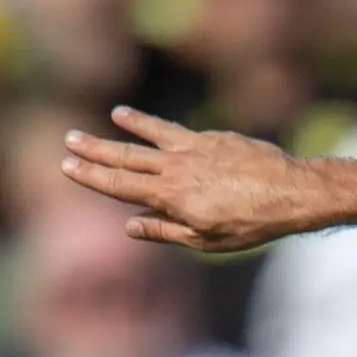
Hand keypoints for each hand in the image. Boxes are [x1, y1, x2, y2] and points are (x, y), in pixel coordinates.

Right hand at [61, 109, 308, 253]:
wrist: (291, 192)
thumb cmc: (251, 224)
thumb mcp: (205, 240)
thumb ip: (164, 230)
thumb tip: (129, 225)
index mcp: (170, 196)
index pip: (119, 184)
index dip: (90, 175)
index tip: (66, 165)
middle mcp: (176, 168)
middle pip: (126, 157)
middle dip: (95, 149)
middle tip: (69, 139)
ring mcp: (194, 149)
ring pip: (151, 136)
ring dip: (127, 126)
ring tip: (111, 116)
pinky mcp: (213, 138)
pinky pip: (177, 131)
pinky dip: (158, 125)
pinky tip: (146, 120)